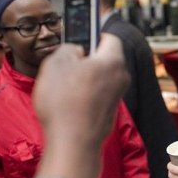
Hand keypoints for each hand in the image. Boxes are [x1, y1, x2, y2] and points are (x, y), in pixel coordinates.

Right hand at [34, 34, 129, 177]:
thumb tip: (77, 51)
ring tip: (63, 86)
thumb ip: (68, 48)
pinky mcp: (110, 111)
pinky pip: (98, 94)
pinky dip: (85, 95)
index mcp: (113, 60)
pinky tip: (69, 103)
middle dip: (87, 58)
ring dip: (84, 78)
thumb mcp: (56, 63)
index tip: (78, 39)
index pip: (109, 37)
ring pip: (101, 77)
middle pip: (105, 58)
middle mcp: (122, 77)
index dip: (92, 34)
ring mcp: (118, 96)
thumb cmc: (65, 102)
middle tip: (65, 64)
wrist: (73, 143)